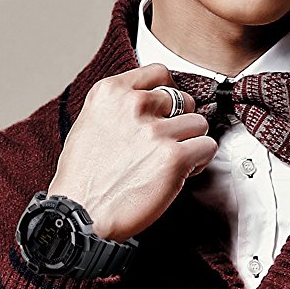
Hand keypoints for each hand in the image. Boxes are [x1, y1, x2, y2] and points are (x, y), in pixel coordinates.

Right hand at [47, 63, 217, 242]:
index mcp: (110, 94)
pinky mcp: (173, 157)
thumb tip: (147, 106)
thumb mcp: (88, 127)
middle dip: (181, 121)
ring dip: (191, 142)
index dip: (169, 93)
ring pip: (198, 123)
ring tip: (175, 161)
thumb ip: (117, 109)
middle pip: (183, 99)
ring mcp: (155, 131)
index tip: (168, 109)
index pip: (158, 73)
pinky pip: (207, 146)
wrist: (82, 215)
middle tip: (170, 143)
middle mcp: (133, 106)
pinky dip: (200, 160)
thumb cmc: (82, 180)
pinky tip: (185, 172)